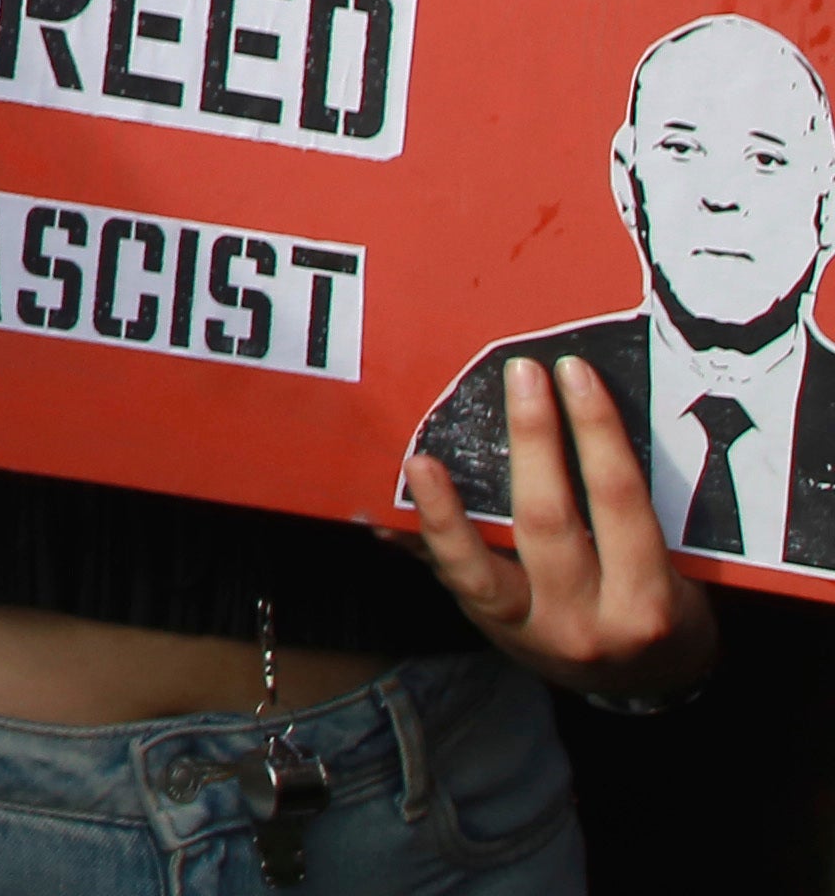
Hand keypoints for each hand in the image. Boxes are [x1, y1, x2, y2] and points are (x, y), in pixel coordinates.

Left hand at [405, 356, 715, 703]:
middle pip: (548, 522)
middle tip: (522, 377)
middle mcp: (587, 620)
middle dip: (533, 442)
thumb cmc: (668, 613)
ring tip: (421, 460)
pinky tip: (381, 518)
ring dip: (445, 511)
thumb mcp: (681, 574)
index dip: (597, 432)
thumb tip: (582, 415)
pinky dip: (418, 544)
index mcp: (647, 600)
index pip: (618, 500)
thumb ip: (636, 514)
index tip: (575, 374)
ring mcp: (532, 632)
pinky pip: (450, 582)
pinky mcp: (493, 630)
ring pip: (478, 569)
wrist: (646, 688)